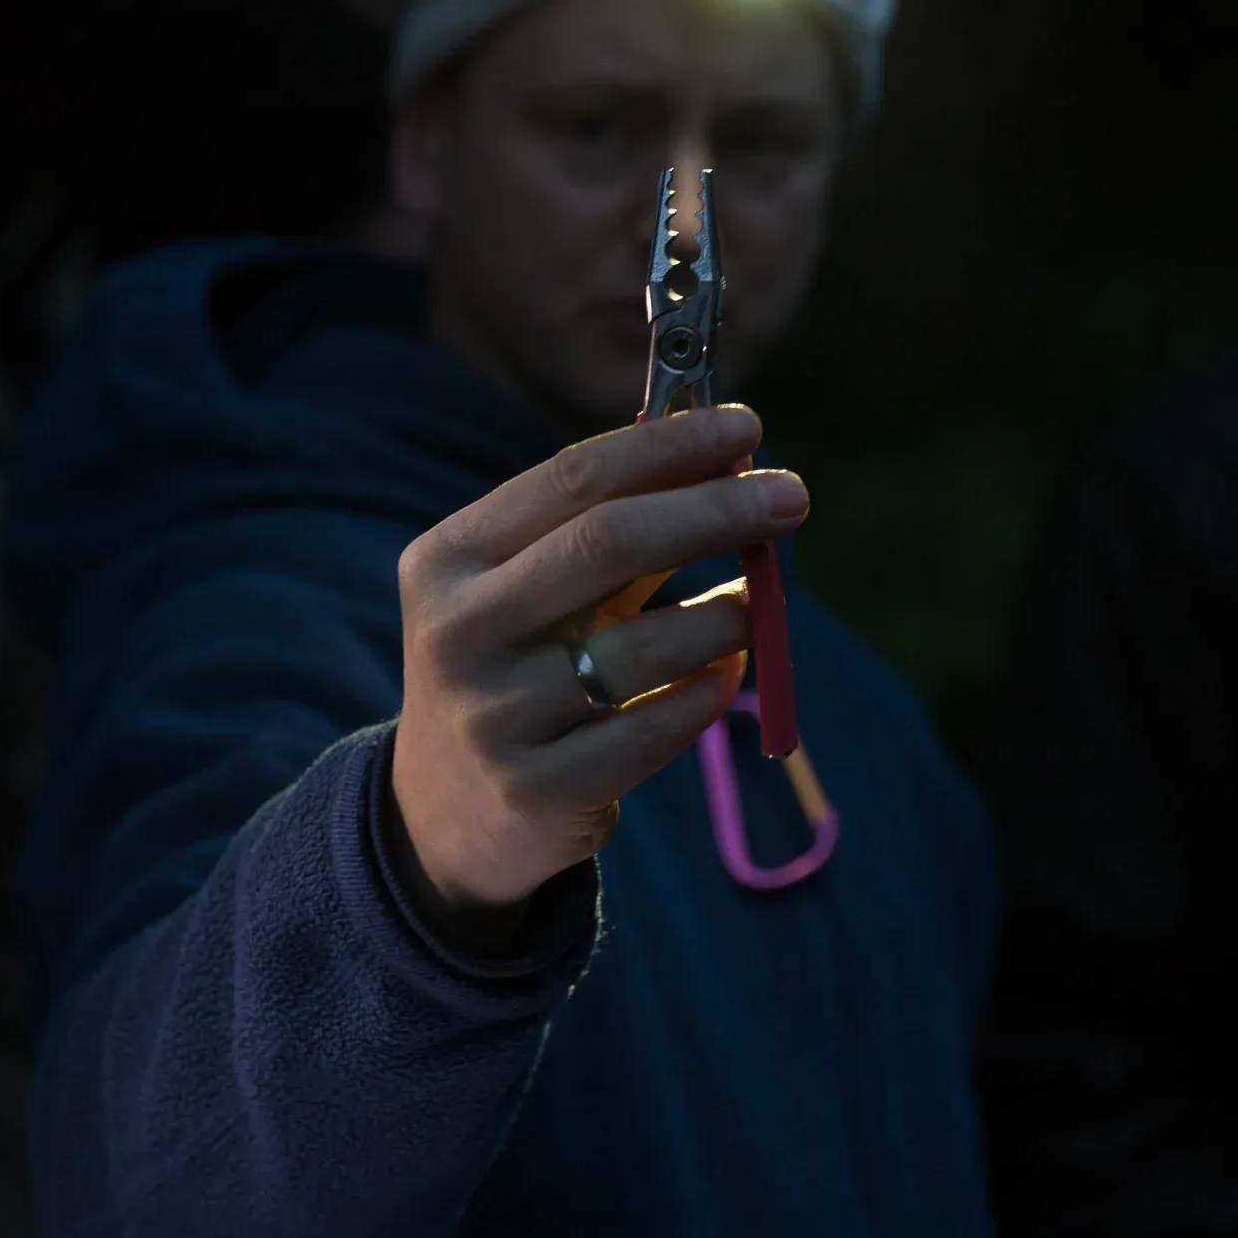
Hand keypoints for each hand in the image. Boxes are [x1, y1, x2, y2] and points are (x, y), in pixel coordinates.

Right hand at [387, 405, 807, 951]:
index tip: (746, 427)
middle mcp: (457, 631)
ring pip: (640, 648)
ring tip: (755, 606)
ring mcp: (492, 716)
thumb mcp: (526, 591)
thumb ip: (606, 528)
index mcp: (448, 559)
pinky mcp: (536, 790)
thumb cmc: (516, 665)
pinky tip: (725, 675)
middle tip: (790, 496)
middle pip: (606, 544)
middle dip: (714, 510)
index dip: (666, 448)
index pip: (571, 479)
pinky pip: (650, 732)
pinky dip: (705, 695)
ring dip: (724, 618)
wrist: (448, 810)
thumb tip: (725, 455)